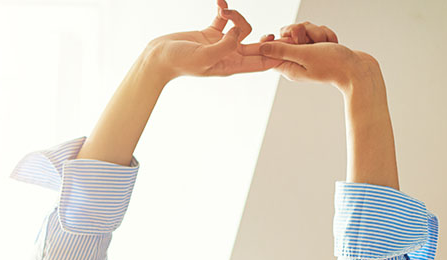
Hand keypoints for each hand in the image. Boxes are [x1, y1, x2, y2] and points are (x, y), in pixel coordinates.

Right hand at [147, 1, 277, 79]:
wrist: (159, 57)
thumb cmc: (179, 62)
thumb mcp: (203, 57)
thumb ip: (224, 46)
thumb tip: (239, 33)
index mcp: (231, 66)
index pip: (260, 63)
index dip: (275, 55)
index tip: (287, 46)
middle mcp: (229, 56)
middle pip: (257, 46)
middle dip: (268, 38)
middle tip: (284, 30)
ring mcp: (221, 43)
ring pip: (241, 27)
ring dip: (236, 15)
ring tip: (223, 10)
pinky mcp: (211, 32)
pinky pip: (225, 18)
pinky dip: (224, 8)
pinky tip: (218, 1)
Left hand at [244, 21, 381, 92]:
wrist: (357, 69)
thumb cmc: (333, 64)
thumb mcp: (304, 55)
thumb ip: (283, 50)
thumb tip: (262, 49)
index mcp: (289, 67)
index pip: (270, 52)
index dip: (270, 41)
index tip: (272, 34)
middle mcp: (297, 61)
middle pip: (288, 35)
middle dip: (300, 31)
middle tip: (306, 38)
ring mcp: (309, 54)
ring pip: (304, 30)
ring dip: (316, 32)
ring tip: (325, 43)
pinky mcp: (320, 48)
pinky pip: (317, 32)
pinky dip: (326, 34)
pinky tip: (332, 43)